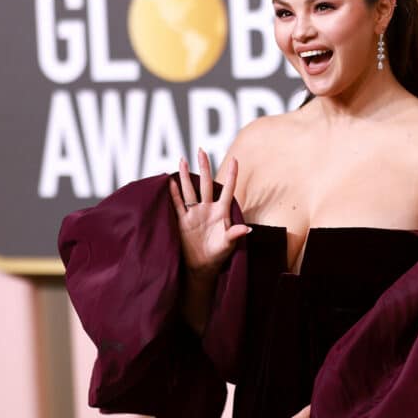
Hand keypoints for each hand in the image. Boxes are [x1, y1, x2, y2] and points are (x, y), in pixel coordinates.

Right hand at [168, 148, 250, 277]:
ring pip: (190, 190)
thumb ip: (235, 234)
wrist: (201, 267)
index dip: (231, 175)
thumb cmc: (218, 255)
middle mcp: (207, 209)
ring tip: (182, 160)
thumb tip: (247, 228)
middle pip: (205, 184)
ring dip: (185, 176)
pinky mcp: (182, 221)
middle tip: (200, 150)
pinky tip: (170, 181)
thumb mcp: (228, 245)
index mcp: (221, 212)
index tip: (235, 159)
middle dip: (203, 167)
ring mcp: (194, 214)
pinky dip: (174, 193)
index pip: (227, 190)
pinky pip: (177, 204)